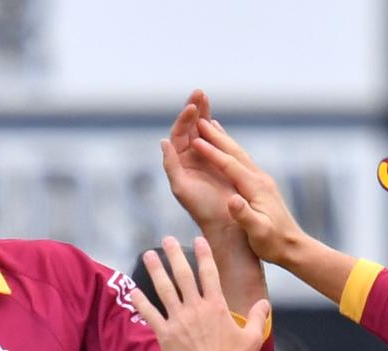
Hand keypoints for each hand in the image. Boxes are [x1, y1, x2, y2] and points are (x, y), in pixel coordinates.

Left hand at [130, 237, 265, 350]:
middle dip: (174, 254)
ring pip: (165, 289)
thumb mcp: (253, 337)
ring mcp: (179, 320)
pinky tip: (133, 291)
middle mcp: (196, 308)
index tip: (197, 239)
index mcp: (217, 306)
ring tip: (148, 255)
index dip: (203, 254)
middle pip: (183, 275)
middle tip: (166, 239)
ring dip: (156, 270)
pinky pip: (150, 315)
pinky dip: (141, 302)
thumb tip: (265, 303)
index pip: (209, 273)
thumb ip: (257, 316)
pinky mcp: (166, 335)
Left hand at [161, 90, 239, 235]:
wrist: (224, 221)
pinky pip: (215, 139)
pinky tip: (215, 117)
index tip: (191, 107)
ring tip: (204, 95)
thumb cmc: (201, 208)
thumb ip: (171, 165)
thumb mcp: (181, 188)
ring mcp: (204, 157)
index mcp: (178, 161)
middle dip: (194, 109)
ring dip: (203, 113)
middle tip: (199, 92)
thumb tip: (163, 141)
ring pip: (202, 130)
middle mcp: (189, 157)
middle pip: (189, 127)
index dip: (184, 119)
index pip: (179, 134)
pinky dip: (214, 126)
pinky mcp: (219, 160)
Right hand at [190, 118, 310, 266]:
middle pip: (234, 152)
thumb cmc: (274, 243)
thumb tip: (232, 200)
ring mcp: (262, 181)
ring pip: (239, 154)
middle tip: (197, 119)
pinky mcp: (262, 186)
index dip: (211, 152)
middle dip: (215, 136)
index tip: (194, 140)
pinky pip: (242, 162)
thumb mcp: (258, 232)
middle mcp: (260, 179)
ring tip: (208, 124)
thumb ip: (245, 216)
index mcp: (256, 188)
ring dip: (222, 138)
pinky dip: (229, 151)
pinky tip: (225, 148)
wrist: (294, 247)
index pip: (230, 164)